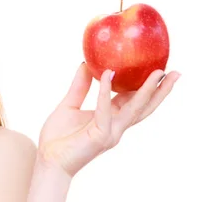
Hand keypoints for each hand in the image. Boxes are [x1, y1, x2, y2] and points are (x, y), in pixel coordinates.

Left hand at [37, 62, 180, 177]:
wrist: (48, 159)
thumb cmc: (57, 136)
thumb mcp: (69, 104)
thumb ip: (80, 86)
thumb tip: (86, 63)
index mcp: (110, 118)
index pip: (133, 101)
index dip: (146, 86)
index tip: (159, 71)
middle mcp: (115, 126)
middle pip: (144, 107)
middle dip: (161, 91)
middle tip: (175, 73)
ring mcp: (110, 132)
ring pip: (134, 109)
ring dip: (147, 91)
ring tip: (158, 74)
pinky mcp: (100, 136)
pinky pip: (104, 110)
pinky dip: (105, 92)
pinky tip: (108, 75)